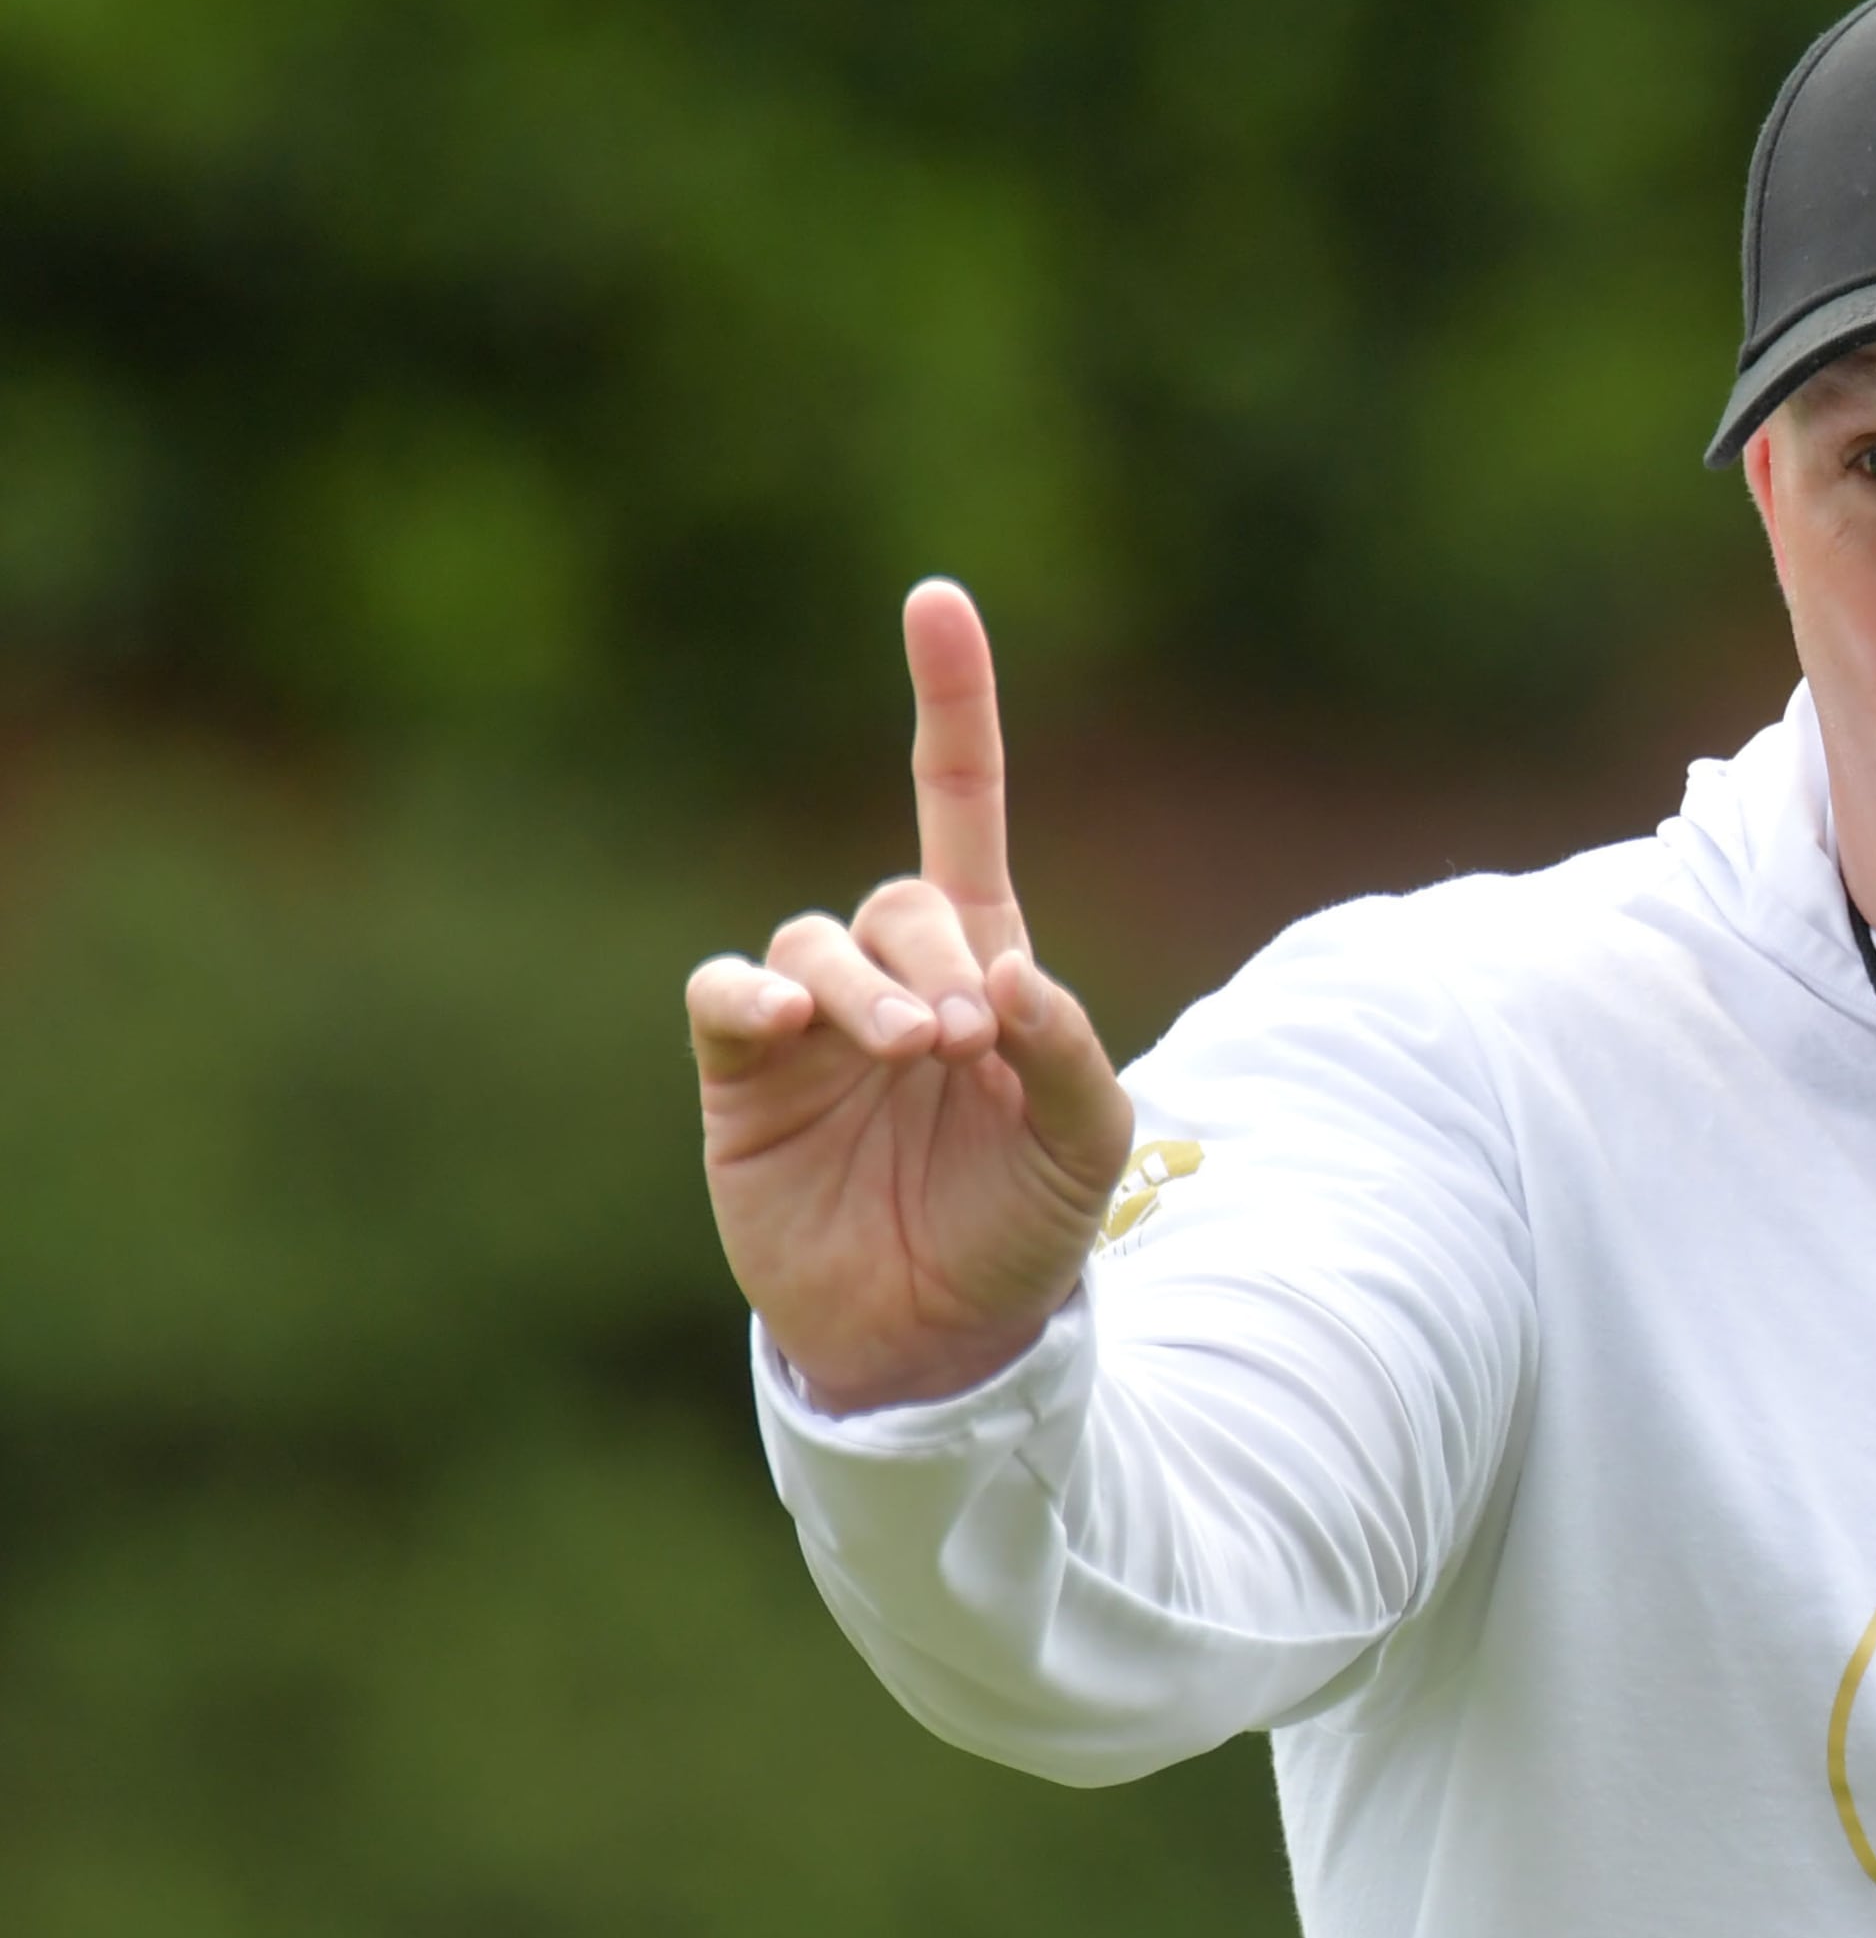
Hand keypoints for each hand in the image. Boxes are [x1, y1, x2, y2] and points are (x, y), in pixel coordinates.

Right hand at [686, 581, 1134, 1412]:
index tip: (935, 600)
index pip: (961, 804)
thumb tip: (1009, 973)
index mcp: (985, 964)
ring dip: (865, 985)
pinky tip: (791, 1020)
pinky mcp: (744, 1074)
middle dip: (936, 956)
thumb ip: (1067, 1049)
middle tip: (966, 1042)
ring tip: (912, 1052)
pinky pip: (724, 994)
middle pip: (900, 899)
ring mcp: (811, 1022)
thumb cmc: (1023, 1230)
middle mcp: (892, 974)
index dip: (951, 704)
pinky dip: (754, 994)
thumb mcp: (1089, 1144)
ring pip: (816, 940)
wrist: (939, 1338)